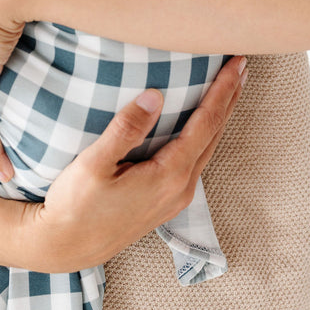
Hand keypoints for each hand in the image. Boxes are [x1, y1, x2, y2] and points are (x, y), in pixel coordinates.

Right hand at [17, 54, 247, 272]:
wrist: (65, 247)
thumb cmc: (74, 205)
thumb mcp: (93, 164)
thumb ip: (126, 129)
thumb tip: (155, 95)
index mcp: (168, 176)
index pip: (206, 123)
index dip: (223, 90)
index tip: (237, 62)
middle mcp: (180, 188)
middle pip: (214, 134)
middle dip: (230, 98)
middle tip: (243, 66)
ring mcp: (175, 198)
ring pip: (207, 148)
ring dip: (221, 115)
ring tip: (231, 88)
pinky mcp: (165, 201)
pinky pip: (196, 159)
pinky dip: (206, 133)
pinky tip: (202, 125)